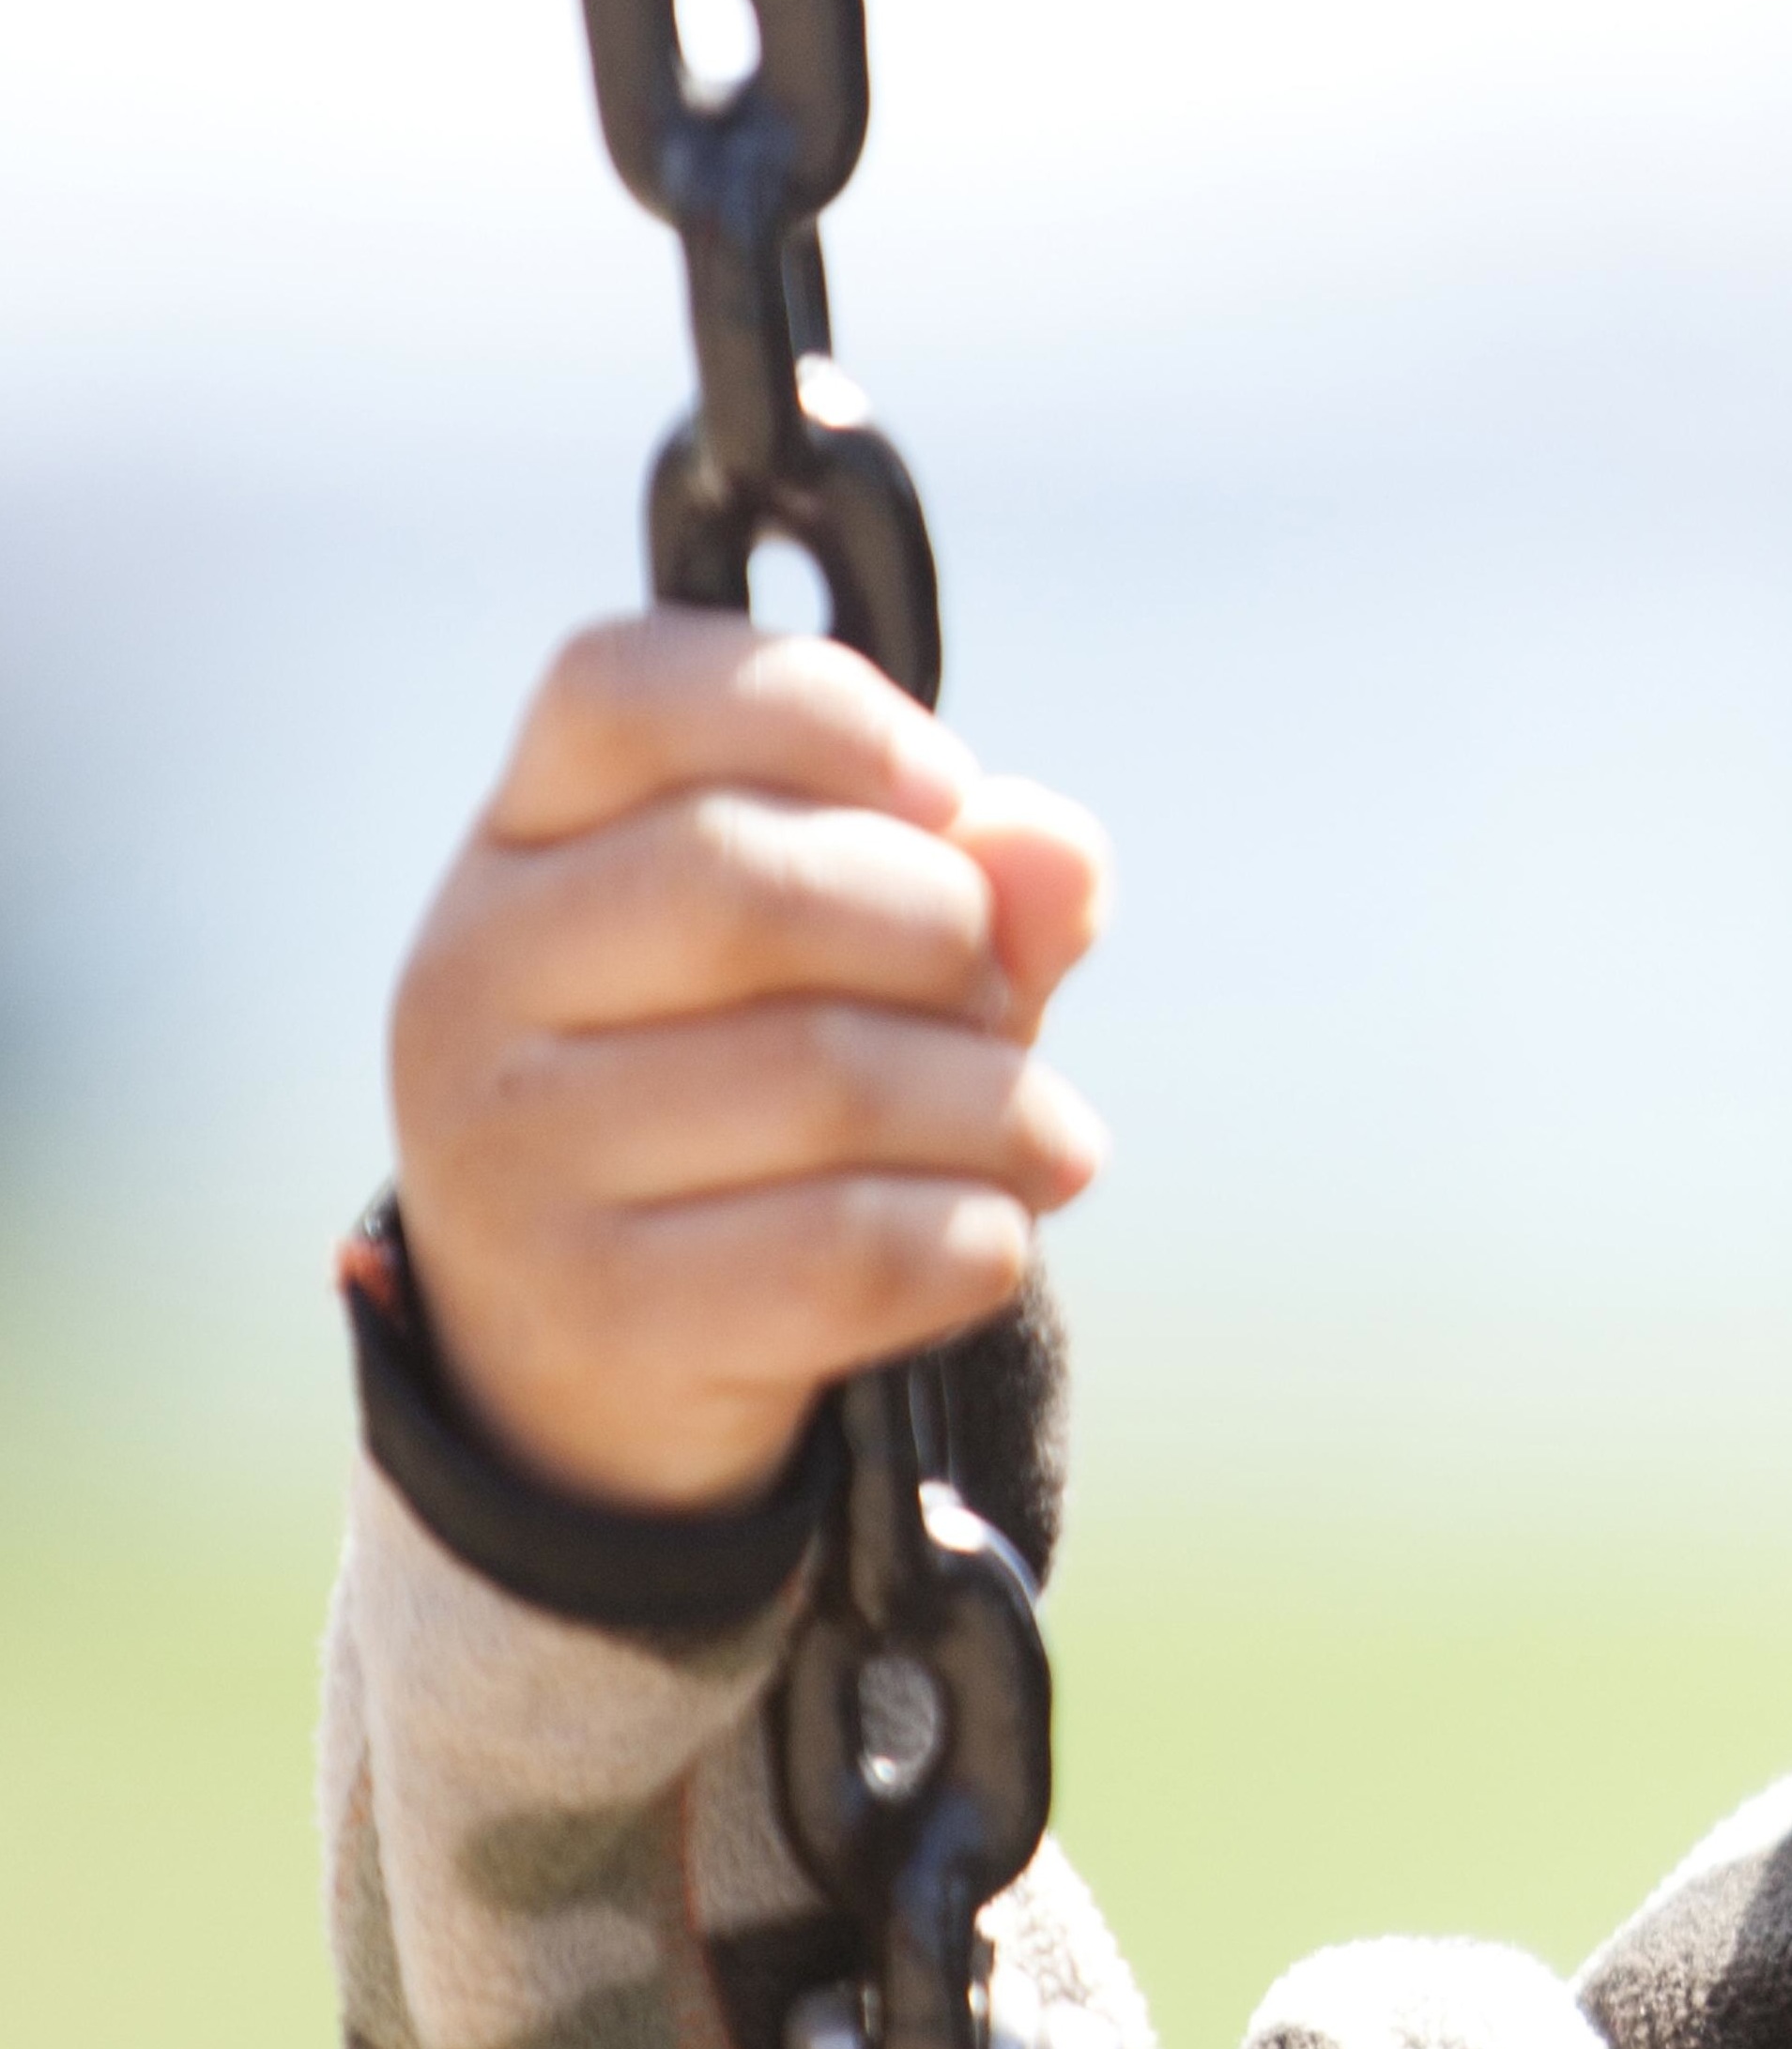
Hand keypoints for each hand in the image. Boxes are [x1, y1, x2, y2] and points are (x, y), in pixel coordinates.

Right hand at [388, 614, 1111, 1517]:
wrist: (598, 1360)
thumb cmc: (748, 1109)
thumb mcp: (846, 969)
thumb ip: (960, 886)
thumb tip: (1055, 849)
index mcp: (526, 839)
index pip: (625, 687)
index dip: (816, 706)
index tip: (944, 788)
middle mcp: (478, 974)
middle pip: (747, 879)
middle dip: (941, 931)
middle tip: (997, 998)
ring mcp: (510, 1149)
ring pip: (824, 1076)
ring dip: (996, 1107)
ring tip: (1041, 1137)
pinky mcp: (594, 1310)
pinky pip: (846, 1251)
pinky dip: (973, 1236)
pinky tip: (991, 1236)